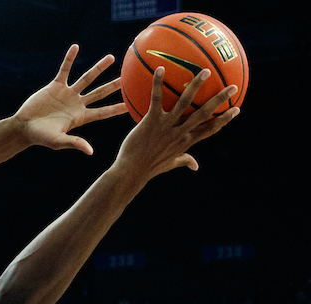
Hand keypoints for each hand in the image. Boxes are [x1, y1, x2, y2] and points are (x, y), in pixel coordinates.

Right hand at [14, 45, 126, 154]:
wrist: (24, 127)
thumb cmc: (41, 137)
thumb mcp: (59, 141)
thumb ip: (75, 143)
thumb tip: (90, 152)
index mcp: (80, 118)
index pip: (102, 113)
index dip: (115, 109)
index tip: (130, 105)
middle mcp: (76, 104)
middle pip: (99, 93)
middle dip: (113, 86)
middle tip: (127, 78)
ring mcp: (67, 94)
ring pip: (87, 78)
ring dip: (98, 68)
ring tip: (111, 58)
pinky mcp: (56, 86)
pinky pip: (65, 69)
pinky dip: (70, 59)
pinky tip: (76, 47)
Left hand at [114, 67, 238, 181]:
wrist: (131, 172)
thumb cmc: (149, 168)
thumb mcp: (170, 164)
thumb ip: (184, 161)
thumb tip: (196, 166)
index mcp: (185, 142)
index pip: (210, 129)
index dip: (224, 119)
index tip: (237, 109)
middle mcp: (179, 133)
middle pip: (204, 114)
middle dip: (220, 100)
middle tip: (234, 86)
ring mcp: (166, 126)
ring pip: (185, 103)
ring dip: (196, 86)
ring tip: (206, 71)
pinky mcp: (151, 122)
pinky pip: (156, 99)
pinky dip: (157, 84)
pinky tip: (160, 68)